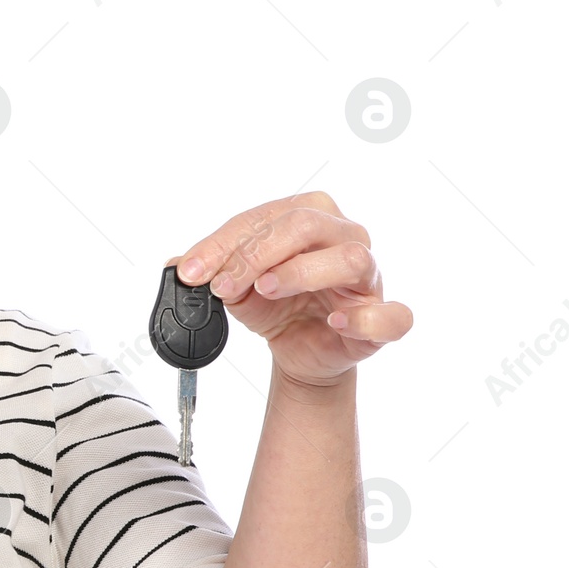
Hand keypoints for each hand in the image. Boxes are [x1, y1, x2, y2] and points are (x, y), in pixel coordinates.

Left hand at [167, 190, 412, 388]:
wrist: (298, 350)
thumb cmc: (274, 305)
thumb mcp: (233, 285)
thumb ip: (208, 271)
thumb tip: (177, 265)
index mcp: (309, 217)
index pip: (265, 217)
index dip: (223, 243)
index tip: (192, 272)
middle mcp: (345, 237)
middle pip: (307, 225)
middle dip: (256, 254)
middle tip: (223, 285)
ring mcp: (369, 279)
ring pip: (351, 258)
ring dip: (302, 272)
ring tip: (266, 291)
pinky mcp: (382, 320)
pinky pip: (391, 315)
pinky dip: (365, 317)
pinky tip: (336, 321)